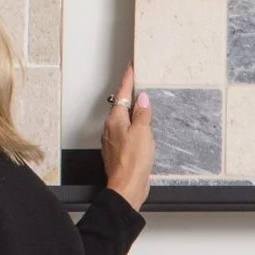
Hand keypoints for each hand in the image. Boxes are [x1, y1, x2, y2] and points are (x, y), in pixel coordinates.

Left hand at [101, 64, 152, 206]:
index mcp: (115, 120)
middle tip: (138, 82)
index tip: (132, 68)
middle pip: (121, 106)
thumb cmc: (133, 162)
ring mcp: (114, 140)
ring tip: (143, 104)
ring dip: (132, 111)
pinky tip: (142, 129)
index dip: (128, 79)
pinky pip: (126, 132)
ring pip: (123, 120)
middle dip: (129, 94)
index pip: (122, 93)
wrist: (127, 187)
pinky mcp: (119, 151)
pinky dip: (134, 126)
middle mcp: (111, 129)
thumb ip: (142, 113)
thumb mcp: (143, 132)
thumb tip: (143, 99)